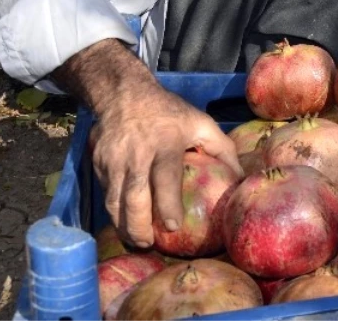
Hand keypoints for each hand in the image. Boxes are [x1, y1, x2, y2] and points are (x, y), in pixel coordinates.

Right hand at [54, 40, 239, 247]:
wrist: (124, 94)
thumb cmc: (169, 112)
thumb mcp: (201, 123)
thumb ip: (223, 149)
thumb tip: (241, 179)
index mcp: (164, 143)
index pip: (164, 178)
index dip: (167, 204)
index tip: (173, 226)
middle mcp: (135, 154)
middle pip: (132, 198)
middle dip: (138, 227)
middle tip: (150, 244)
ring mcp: (112, 160)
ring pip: (113, 201)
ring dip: (123, 226)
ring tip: (138, 240)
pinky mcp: (97, 164)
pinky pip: (105, 193)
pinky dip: (114, 211)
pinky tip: (125, 222)